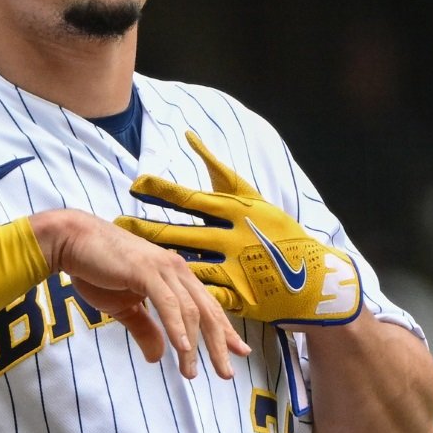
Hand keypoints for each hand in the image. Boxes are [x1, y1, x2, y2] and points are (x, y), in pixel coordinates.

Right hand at [29, 209, 249, 378]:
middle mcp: (176, 270)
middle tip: (227, 373)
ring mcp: (163, 269)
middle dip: (219, 343)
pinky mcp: (146, 271)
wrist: (72, 243)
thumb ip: (144, 329)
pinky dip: (176, 327)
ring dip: (193, 345)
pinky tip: (181, 348)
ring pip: (189, 312)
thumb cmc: (97, 271)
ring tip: (190, 372)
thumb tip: (157, 357)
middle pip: (206, 312)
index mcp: (175, 277)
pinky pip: (167, 303)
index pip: (206, 307)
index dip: (224, 331)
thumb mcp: (125, 308)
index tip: (239, 352)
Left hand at [114, 131, 361, 325]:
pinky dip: (184, 294)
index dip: (162, 192)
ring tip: (131, 256)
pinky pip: (205, 296)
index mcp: (238, 211)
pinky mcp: (239, 296)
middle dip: (147, 228)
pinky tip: (159, 291)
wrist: (315, 278)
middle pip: (182, 233)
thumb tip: (189, 136)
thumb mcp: (252, 195)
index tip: (135, 186)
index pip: (192, 198)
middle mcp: (235, 238)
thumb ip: (217, 168)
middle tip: (118, 224)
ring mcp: (237, 269)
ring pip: (189, 264)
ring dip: (158, 260)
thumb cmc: (279, 231)